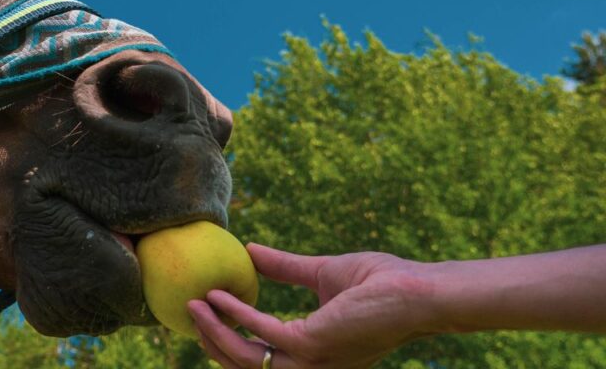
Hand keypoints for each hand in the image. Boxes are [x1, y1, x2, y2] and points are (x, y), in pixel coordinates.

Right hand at [187, 244, 437, 368]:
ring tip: (194, 304)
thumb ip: (286, 268)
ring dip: (215, 334)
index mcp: (314, 358)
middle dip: (213, 345)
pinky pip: (262, 334)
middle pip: (247, 368)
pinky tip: (220, 296)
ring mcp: (312, 361)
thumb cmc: (382, 283)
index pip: (263, 361)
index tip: (206, 318)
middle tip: (189, 314)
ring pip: (247, 359)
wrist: (418, 290)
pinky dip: (236, 315)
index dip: (229, 345)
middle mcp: (311, 368)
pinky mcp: (314, 344)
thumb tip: (250, 251)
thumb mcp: (321, 273)